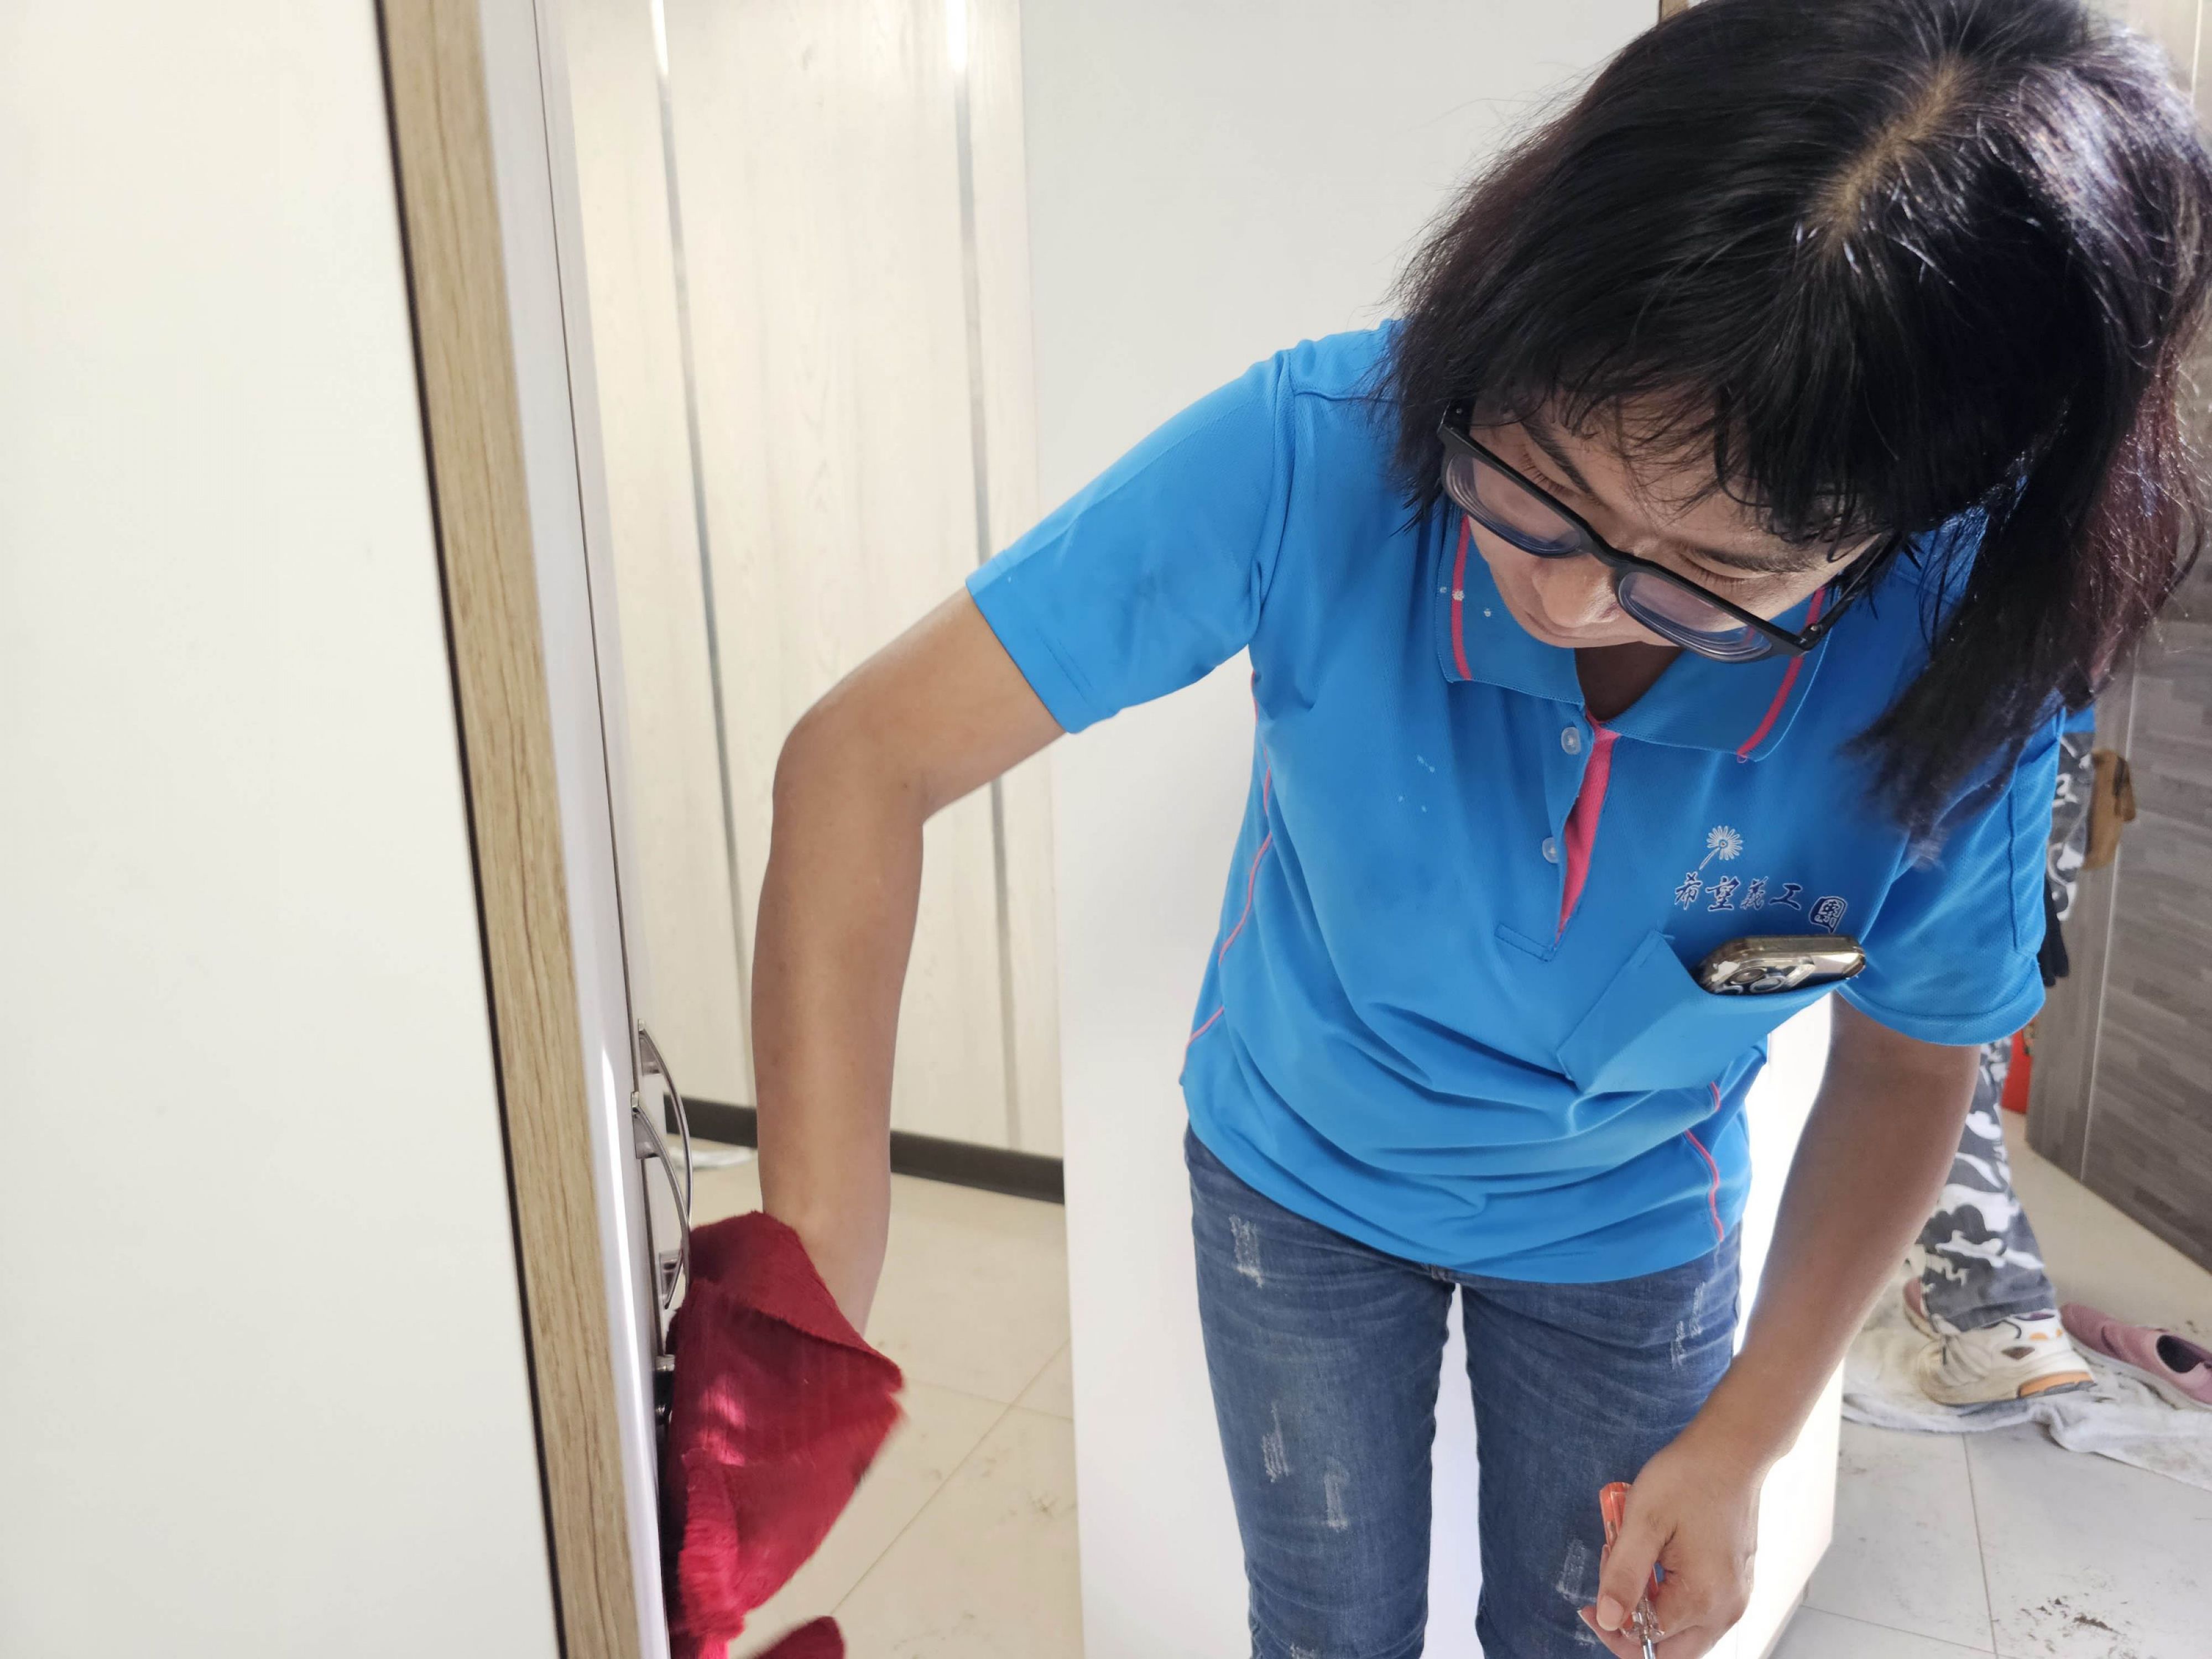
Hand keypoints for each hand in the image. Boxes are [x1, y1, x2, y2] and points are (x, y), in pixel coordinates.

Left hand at [1580, 1424, 1765, 1656]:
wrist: (1731, 1451)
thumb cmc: (1688, 1478)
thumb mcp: (1642, 1522)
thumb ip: (1623, 1576)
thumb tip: (1608, 1620)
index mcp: (1703, 1599)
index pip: (1649, 1641)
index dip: (1613, 1626)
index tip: (1590, 1603)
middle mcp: (1727, 1609)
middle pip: (1672, 1651)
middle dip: (1632, 1629)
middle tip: (1608, 1592)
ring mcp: (1736, 1598)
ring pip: (1685, 1634)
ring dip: (1651, 1612)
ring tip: (1632, 1566)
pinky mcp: (1736, 1584)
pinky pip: (1698, 1611)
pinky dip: (1670, 1599)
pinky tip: (1654, 1563)